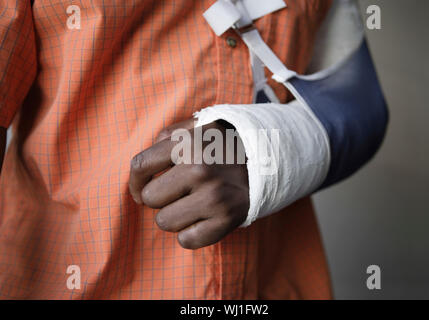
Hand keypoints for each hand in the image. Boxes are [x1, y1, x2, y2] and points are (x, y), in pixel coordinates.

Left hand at [129, 118, 248, 248]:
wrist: (268, 160)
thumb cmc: (223, 146)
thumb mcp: (197, 127)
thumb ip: (167, 136)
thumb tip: (142, 167)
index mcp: (188, 143)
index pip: (140, 166)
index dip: (134, 181)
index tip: (140, 188)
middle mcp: (200, 169)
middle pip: (149, 198)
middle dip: (159, 197)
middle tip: (179, 191)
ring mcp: (214, 197)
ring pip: (164, 222)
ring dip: (175, 215)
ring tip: (193, 202)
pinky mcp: (226, 220)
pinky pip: (186, 240)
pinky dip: (192, 232)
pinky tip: (204, 217)